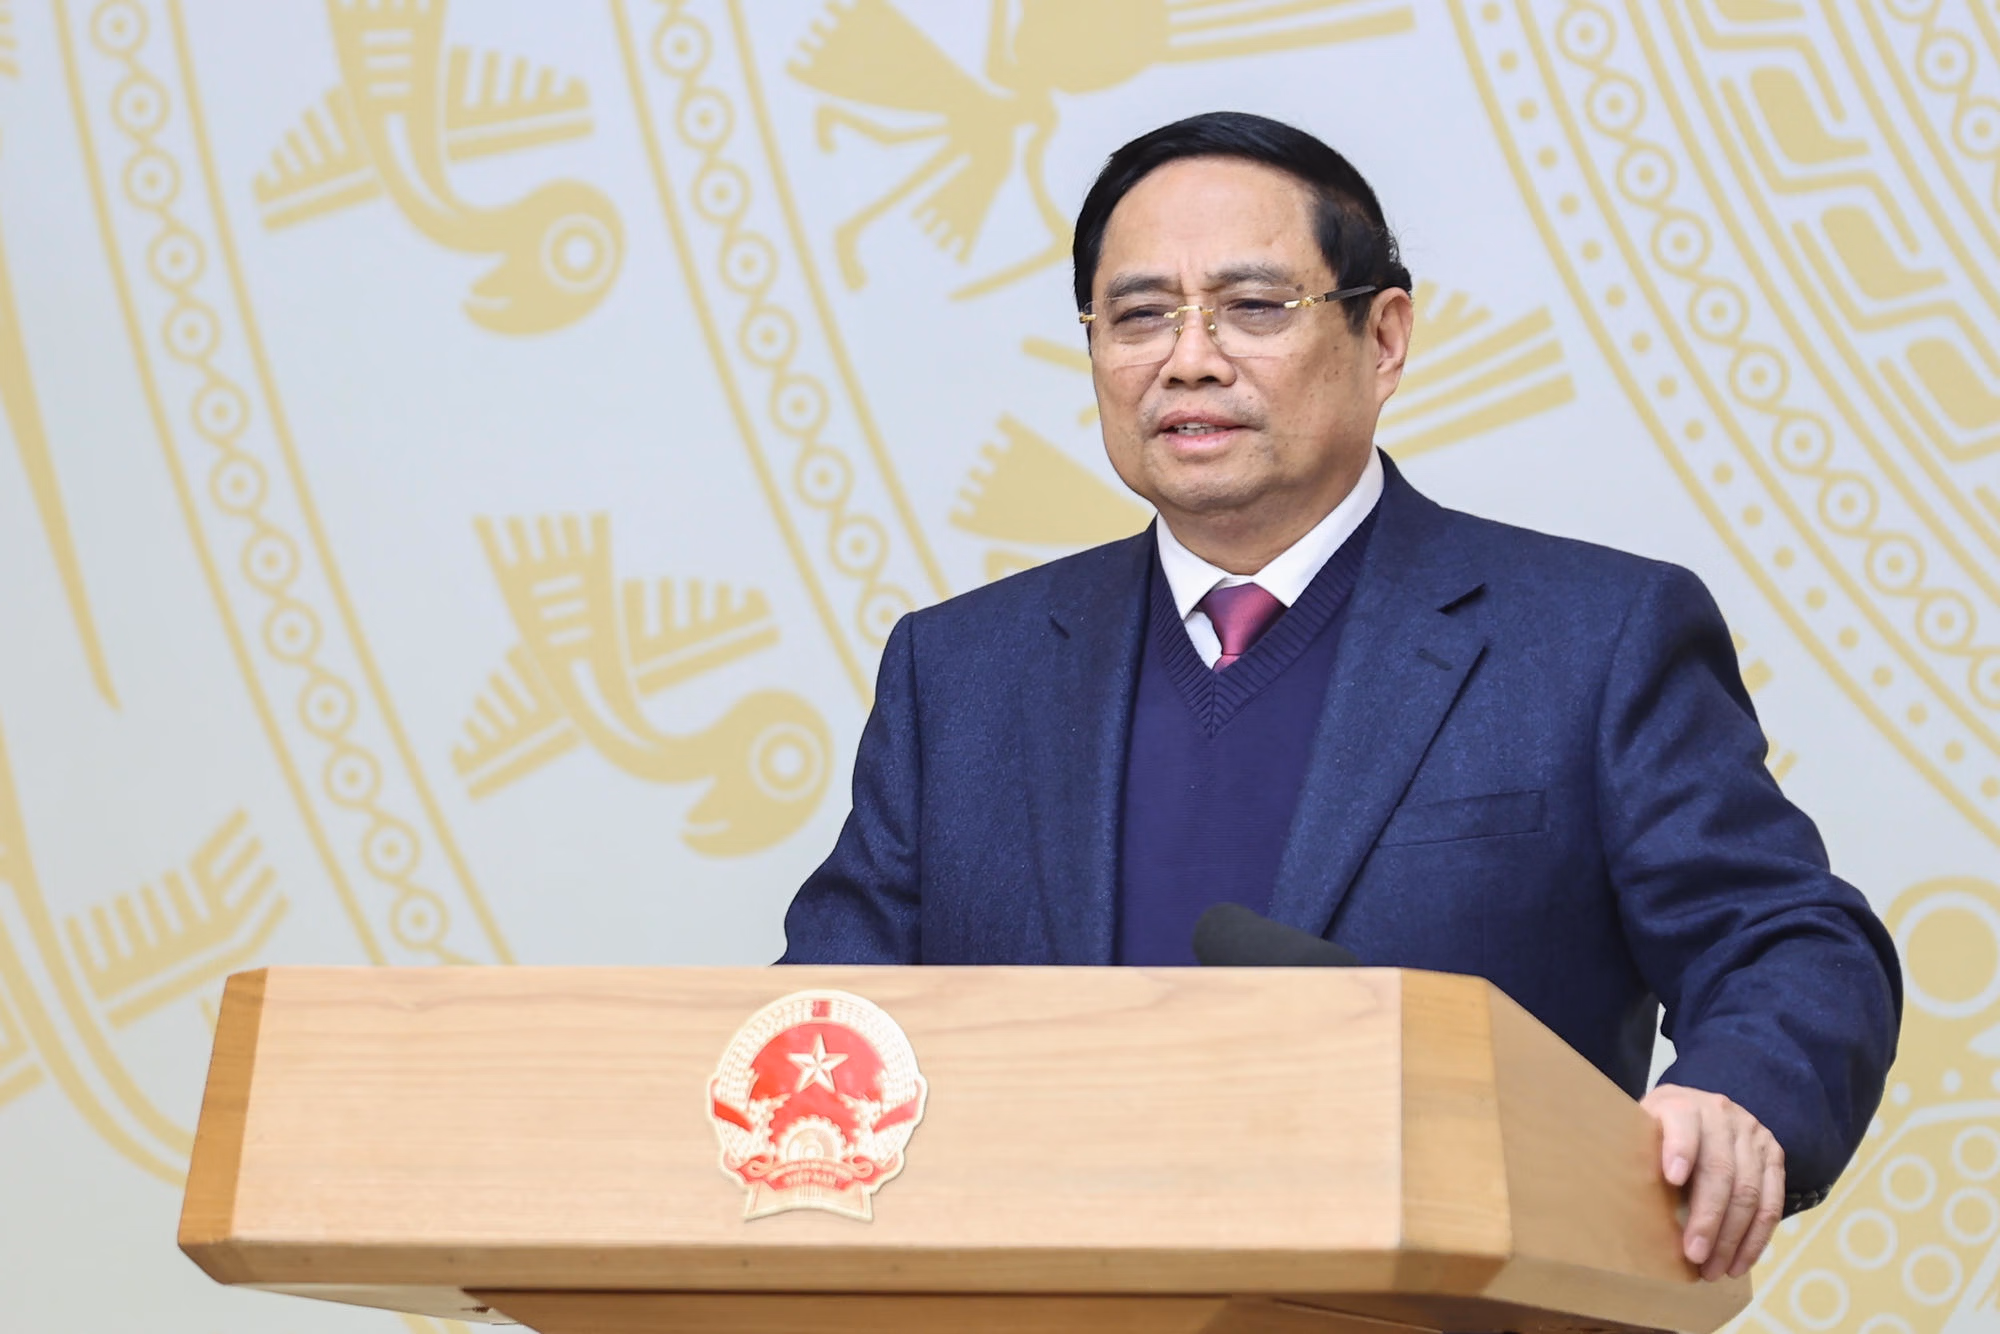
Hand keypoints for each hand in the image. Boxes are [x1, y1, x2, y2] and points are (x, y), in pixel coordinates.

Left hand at [1640, 1083, 1784, 1280]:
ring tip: (1714, 1270)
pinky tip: (1738, 1262)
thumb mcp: (1642, 1131)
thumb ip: (1637, 1157)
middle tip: (1695, 1255)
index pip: (1683, 1124)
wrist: (1698, 1109)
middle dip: (1709, 1218)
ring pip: (1749, 1192)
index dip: (1680, 1150)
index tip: (1672, 1178)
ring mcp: (1752, 1134)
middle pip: (1720, 1170)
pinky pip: (1772, 1204)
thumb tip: (1619, 1205)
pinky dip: (1755, 1239)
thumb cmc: (1658, 1131)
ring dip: (1733, 1238)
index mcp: (1681, 1104)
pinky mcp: (1774, 1156)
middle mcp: (1721, 1114)